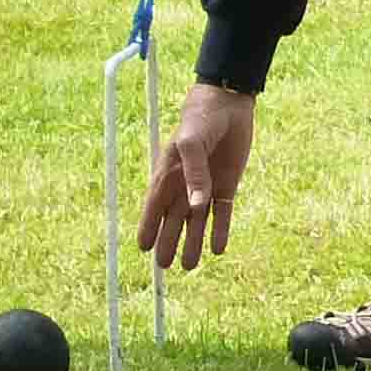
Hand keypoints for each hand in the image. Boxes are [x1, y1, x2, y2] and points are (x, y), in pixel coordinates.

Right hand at [138, 81, 254, 272]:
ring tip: (190, 266)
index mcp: (168, 172)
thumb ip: (194, 175)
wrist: (228, 104)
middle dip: (168, 241)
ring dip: (193, 242)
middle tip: (165, 266)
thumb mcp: (192, 142)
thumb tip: (196, 207)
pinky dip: (220, 231)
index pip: (154, 205)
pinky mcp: (226, 186)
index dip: (148, 226)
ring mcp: (205, 186)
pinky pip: (222, 214)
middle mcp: (184, 184)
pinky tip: (218, 249)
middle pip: (174, 219)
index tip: (142, 248)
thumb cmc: (201, 119)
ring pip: (196, 221)